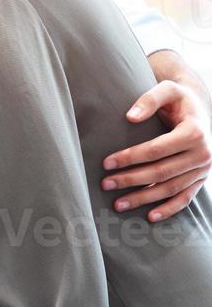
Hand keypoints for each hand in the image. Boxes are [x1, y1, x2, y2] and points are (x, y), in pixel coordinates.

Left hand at [103, 63, 210, 220]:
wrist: (200, 107)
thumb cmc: (178, 99)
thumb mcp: (167, 89)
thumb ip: (149, 99)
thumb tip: (129, 117)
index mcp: (194, 133)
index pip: (156, 150)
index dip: (130, 157)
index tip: (106, 163)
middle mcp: (203, 153)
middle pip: (161, 172)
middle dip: (131, 180)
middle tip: (105, 184)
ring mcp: (203, 169)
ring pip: (171, 188)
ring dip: (144, 198)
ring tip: (118, 204)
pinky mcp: (201, 178)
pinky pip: (186, 198)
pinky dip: (169, 209)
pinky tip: (150, 217)